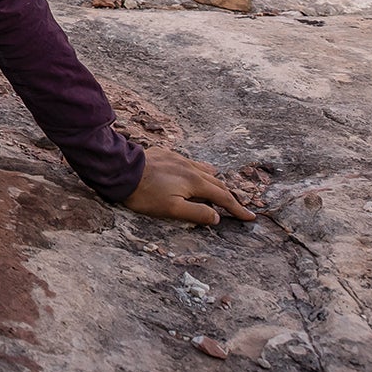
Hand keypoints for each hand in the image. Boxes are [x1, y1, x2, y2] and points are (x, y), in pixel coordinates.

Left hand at [122, 146, 255, 225]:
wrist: (121, 170)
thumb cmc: (145, 194)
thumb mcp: (172, 209)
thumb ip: (196, 213)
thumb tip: (216, 217)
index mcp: (195, 182)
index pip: (223, 197)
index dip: (237, 209)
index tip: (250, 217)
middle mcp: (191, 168)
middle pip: (217, 183)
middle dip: (230, 195)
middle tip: (239, 205)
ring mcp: (179, 159)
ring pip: (204, 170)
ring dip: (216, 180)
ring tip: (221, 187)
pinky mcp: (167, 154)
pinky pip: (190, 162)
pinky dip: (200, 170)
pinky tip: (195, 171)